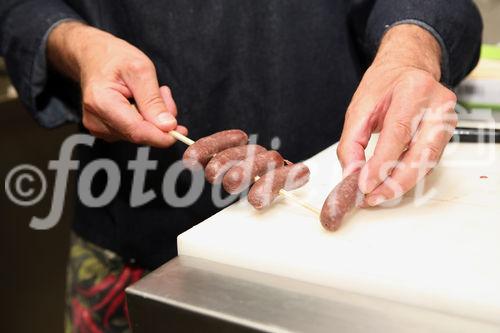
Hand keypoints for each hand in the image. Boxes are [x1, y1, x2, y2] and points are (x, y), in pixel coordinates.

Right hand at [47, 21, 186, 146]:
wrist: (93, 55)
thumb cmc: (114, 58)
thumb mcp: (141, 70)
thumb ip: (153, 100)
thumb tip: (167, 126)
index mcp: (101, 103)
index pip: (136, 131)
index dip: (161, 136)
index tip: (180, 132)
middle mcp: (96, 120)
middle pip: (140, 134)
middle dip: (159, 119)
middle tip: (164, 93)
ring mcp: (99, 127)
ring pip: (140, 134)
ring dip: (153, 117)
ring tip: (148, 91)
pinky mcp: (105, 130)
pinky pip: (134, 131)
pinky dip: (145, 119)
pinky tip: (140, 101)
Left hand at [337, 24, 456, 205]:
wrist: (407, 68)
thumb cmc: (384, 85)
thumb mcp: (359, 108)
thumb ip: (351, 142)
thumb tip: (351, 174)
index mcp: (414, 90)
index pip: (398, 134)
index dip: (382, 164)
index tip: (365, 185)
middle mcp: (438, 104)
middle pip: (421, 154)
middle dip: (395, 182)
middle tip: (373, 197)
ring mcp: (448, 119)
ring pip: (428, 162)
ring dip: (402, 184)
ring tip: (378, 195)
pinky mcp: (447, 133)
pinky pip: (428, 161)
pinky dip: (409, 176)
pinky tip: (391, 183)